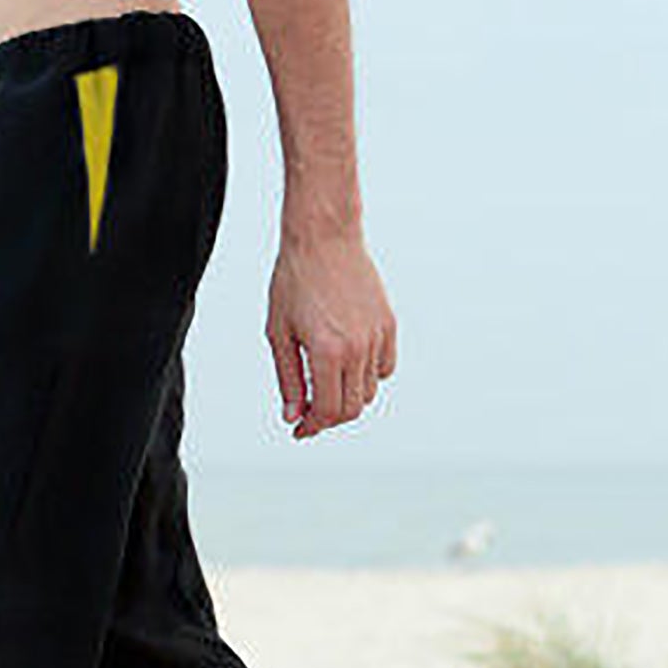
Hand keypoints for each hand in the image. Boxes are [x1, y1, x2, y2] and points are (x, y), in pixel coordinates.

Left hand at [267, 221, 396, 438]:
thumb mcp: (279, 332)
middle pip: (350, 407)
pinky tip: (347, 365)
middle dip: (328, 417)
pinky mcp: (388, 324)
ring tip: (324, 383)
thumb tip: (293, 414)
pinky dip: (368, 376)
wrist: (323, 238)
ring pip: (368, 391)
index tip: (300, 429)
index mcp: (327, 352)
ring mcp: (377, 336)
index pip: (327, 411)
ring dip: (347, 396)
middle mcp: (358, 348)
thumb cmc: (295, 279)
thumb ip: (288, 378)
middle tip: (309, 412)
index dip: (312, 426)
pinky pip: (384, 368)